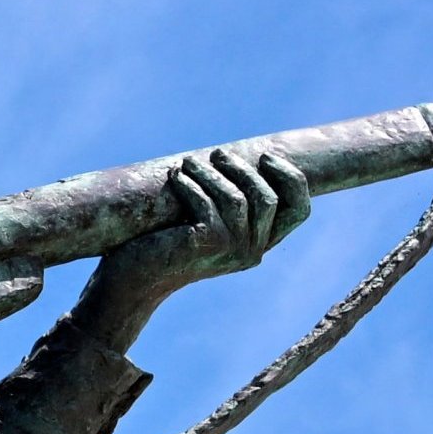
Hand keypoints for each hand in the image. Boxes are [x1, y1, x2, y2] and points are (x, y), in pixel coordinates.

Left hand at [93, 150, 314, 299]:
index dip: (291, 179)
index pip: (298, 210)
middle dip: (244, 169)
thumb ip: (229, 201)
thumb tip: (237, 155)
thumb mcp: (208, 222)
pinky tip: (175, 176)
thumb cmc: (168, 245)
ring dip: (213, 173)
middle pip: (269, 198)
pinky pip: (207, 203)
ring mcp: (233, 250)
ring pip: (237, 198)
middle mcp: (253, 251)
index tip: (266, 156)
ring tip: (189, 162)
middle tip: (218, 153)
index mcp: (260, 244)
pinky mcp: (208, 245)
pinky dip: (191, 185)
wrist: (134, 280)